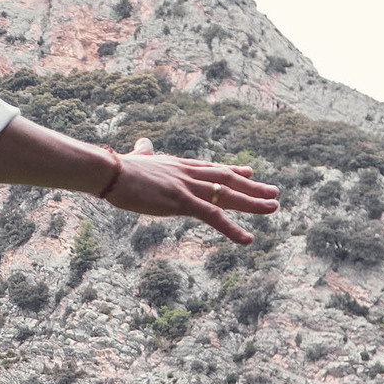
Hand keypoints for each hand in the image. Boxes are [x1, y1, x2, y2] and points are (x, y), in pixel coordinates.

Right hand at [102, 137, 279, 244]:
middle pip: (227, 179)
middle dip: (252, 186)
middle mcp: (188, 174)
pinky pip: (213, 216)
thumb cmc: (116, 168)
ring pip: (227, 195)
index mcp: (178, 165)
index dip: (232, 171)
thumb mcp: (136, 159)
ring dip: (253, 203)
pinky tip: (246, 239)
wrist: (109, 171)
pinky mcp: (181, 201)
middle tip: (273, 192)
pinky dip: (232, 229)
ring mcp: (187, 187)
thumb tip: (142, 143)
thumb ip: (143, 153)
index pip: (211, 167)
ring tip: (273, 207)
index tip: (249, 171)